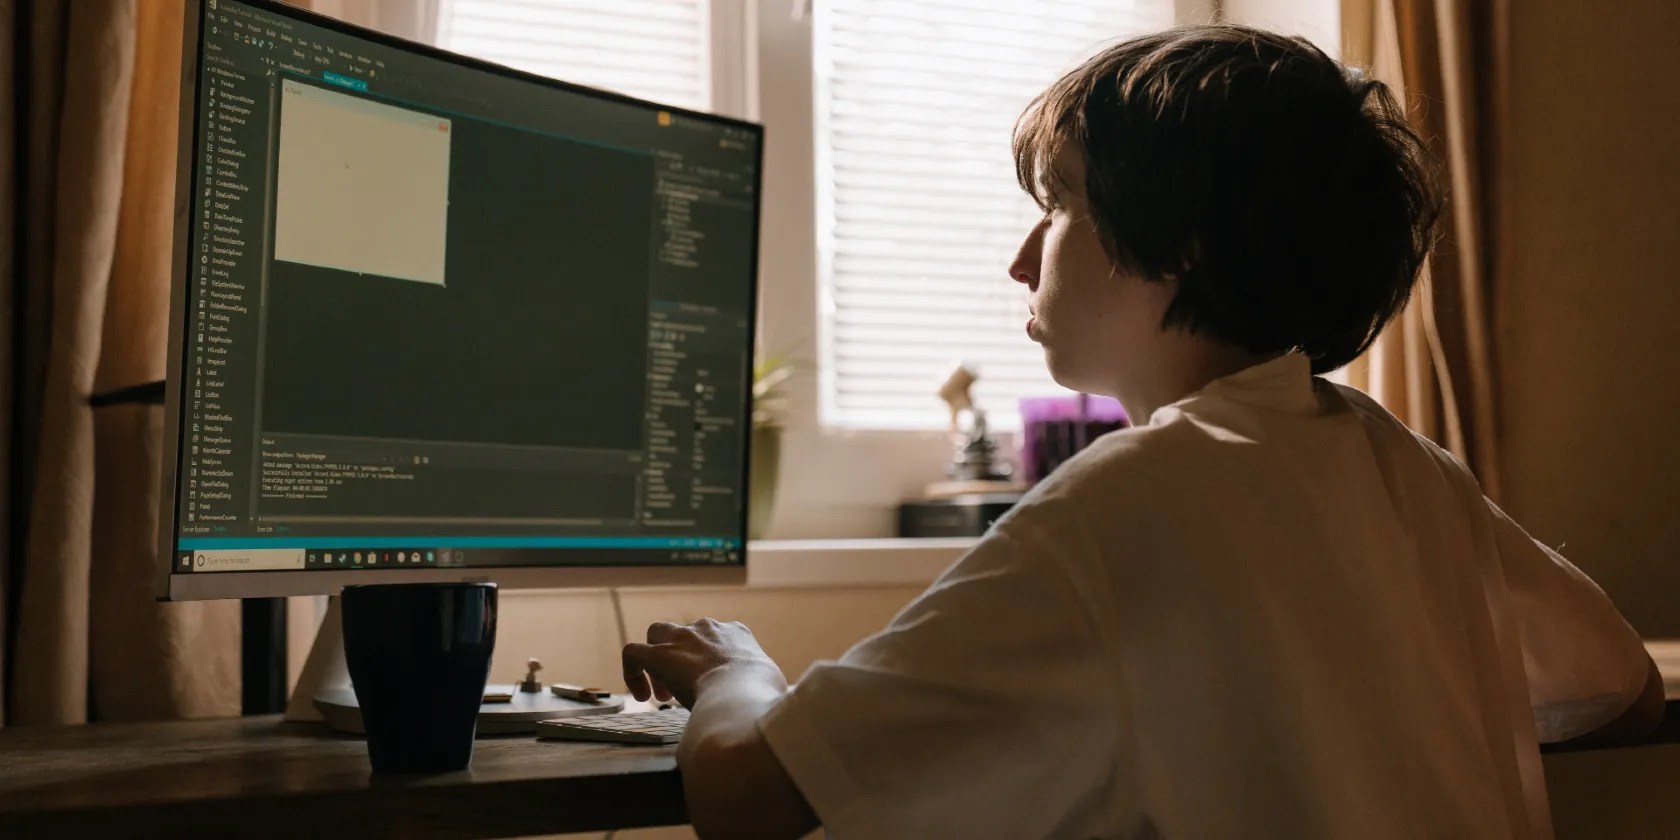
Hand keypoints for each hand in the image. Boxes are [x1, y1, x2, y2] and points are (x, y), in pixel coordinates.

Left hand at [622, 618, 783, 708]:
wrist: (742, 694)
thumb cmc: (762, 695)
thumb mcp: (771, 684)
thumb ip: (762, 687)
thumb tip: (766, 706)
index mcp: (737, 633)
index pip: (719, 638)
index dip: (710, 662)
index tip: (710, 686)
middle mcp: (708, 628)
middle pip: (685, 632)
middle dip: (681, 656)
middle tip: (684, 689)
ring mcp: (682, 638)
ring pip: (657, 634)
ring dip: (657, 660)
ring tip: (662, 695)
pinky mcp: (658, 655)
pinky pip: (633, 653)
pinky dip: (632, 671)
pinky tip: (642, 696)